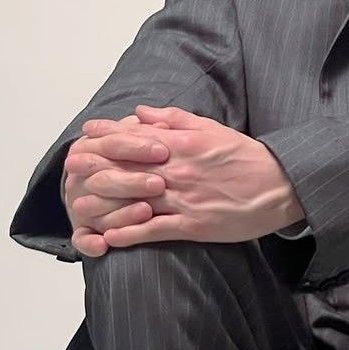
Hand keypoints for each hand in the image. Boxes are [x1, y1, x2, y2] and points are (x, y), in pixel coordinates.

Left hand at [78, 104, 304, 249]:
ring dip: (105, 203)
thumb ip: (175, 119)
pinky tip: (109, 237)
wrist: (277, 185)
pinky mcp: (192, 225)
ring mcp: (183, 199)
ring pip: (135, 201)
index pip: (136, 138)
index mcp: (183, 145)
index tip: (86, 133)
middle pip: (128, 168)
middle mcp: (177, 170)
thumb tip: (142, 112)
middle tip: (71, 165)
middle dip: (97, 165)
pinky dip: (129, 233)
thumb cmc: (244, 155)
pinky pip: (154, 231)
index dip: (107, 135)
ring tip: (78, 204)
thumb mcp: (211, 129)